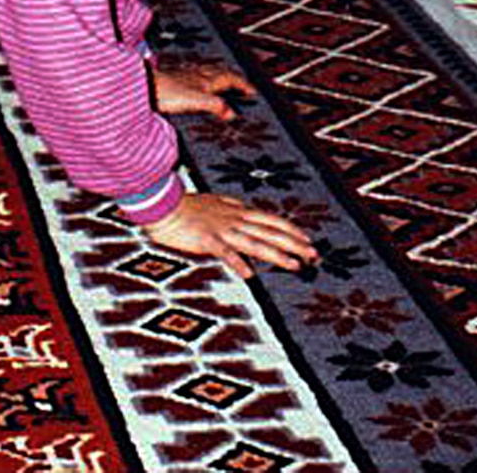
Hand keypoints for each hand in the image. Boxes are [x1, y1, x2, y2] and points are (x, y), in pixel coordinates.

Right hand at [140, 193, 319, 278]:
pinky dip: (237, 262)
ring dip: (277, 254)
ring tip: (295, 266)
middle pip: (270, 232)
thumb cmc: (186, 205)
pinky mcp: (206, 239)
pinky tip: (250, 274)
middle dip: (295, 244)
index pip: (272, 220)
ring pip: (255, 243)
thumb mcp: (214, 201)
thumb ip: (231, 206)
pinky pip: (224, 252)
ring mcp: (221, 229)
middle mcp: (234, 219)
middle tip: (314, 256)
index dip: (292, 230)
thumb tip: (245, 208)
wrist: (162, 204)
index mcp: (237, 211)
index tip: (308, 241)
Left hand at [153, 62, 253, 119]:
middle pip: (222, 72)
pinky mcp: (175, 76)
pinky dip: (204, 77)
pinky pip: (196, 74)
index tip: (253, 92)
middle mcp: (198, 73)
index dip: (243, 84)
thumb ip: (215, 105)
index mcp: (206, 78)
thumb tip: (232, 113)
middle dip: (234, 77)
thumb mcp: (195, 101)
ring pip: (209, 71)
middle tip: (243, 85)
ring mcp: (186, 74)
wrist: (142, 85)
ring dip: (220, 75)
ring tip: (225, 82)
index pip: (231, 78)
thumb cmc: (166, 92)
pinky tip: (198, 82)